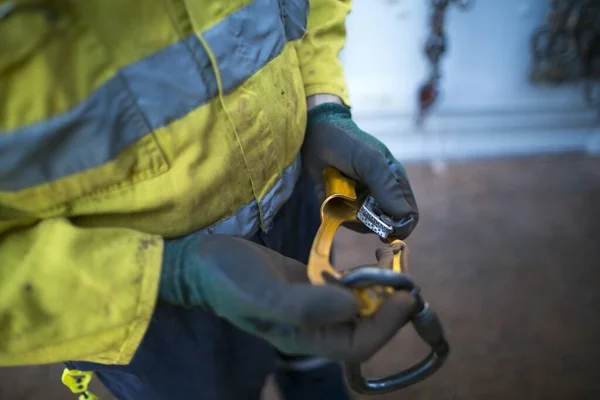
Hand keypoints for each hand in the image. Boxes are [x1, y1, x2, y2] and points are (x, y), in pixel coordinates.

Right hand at [159, 234, 415, 362]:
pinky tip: (371, 260)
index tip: (405, 296)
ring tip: (393, 266)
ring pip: (358, 307)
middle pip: (364, 327)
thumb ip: (307, 306)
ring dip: (380, 291)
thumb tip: (352, 306)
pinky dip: (363, 278)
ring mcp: (313, 305)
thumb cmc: (230, 281)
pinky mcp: (310, 284)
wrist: (205, 262)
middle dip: (389, 308)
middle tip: (407, 279)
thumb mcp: (264, 295)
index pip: (358, 343)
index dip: (386, 326)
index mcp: (306, 337)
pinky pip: (346, 288)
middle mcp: (314, 326)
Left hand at [302, 102, 418, 238]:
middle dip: (372, 224)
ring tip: (340, 200)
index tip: (384, 229)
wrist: (317, 134)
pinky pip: (345, 220)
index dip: (401, 226)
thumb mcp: (370, 162)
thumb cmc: (348, 143)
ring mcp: (362, 199)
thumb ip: (386, 187)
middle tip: (356, 211)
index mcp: (395, 183)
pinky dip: (339, 215)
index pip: (409, 214)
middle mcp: (381, 194)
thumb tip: (402, 216)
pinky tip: (331, 200)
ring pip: (364, 225)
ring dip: (352, 220)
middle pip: (386, 225)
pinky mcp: (343, 202)